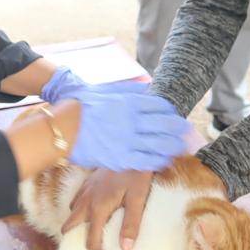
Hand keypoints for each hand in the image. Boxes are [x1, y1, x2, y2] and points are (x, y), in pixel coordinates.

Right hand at [40, 67, 188, 172]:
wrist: (61, 126)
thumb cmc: (81, 105)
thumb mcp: (106, 90)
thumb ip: (128, 90)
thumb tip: (147, 88)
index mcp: (129, 102)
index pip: (160, 106)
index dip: (171, 111)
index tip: (176, 115)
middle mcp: (132, 120)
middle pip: (165, 124)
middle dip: (179, 128)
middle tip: (188, 132)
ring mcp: (127, 140)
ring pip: (159, 144)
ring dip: (173, 145)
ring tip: (181, 147)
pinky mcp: (120, 158)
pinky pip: (146, 161)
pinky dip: (158, 160)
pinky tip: (165, 160)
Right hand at [61, 168, 153, 249]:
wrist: (129, 148)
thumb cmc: (135, 174)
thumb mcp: (138, 200)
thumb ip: (131, 225)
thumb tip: (125, 249)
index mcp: (98, 209)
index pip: (91, 240)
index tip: (112, 248)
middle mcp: (86, 201)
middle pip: (70, 226)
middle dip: (79, 236)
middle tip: (97, 238)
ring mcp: (84, 190)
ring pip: (73, 212)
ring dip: (80, 221)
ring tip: (97, 224)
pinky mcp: (87, 181)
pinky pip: (76, 199)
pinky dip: (81, 207)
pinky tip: (95, 207)